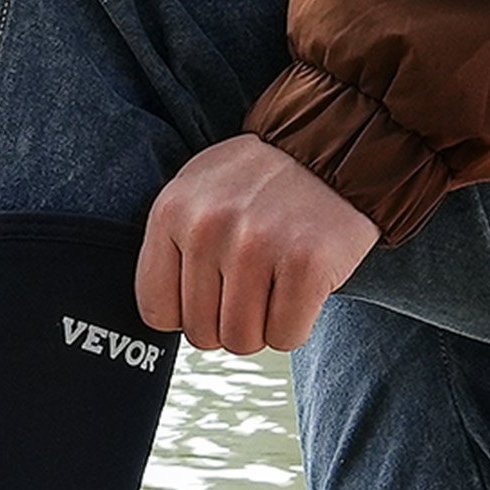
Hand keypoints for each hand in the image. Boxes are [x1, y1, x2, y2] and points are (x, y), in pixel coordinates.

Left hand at [136, 135, 379, 353]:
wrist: (332, 148)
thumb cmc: (259, 182)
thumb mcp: (197, 194)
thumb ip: (171, 248)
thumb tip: (165, 317)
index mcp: (171, 211)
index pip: (157, 311)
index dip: (186, 314)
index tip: (211, 295)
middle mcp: (209, 228)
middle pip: (202, 332)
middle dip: (228, 321)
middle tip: (252, 286)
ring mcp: (258, 245)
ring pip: (242, 340)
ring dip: (262, 327)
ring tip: (275, 285)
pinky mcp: (307, 263)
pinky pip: (286, 337)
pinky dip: (295, 325)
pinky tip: (300, 288)